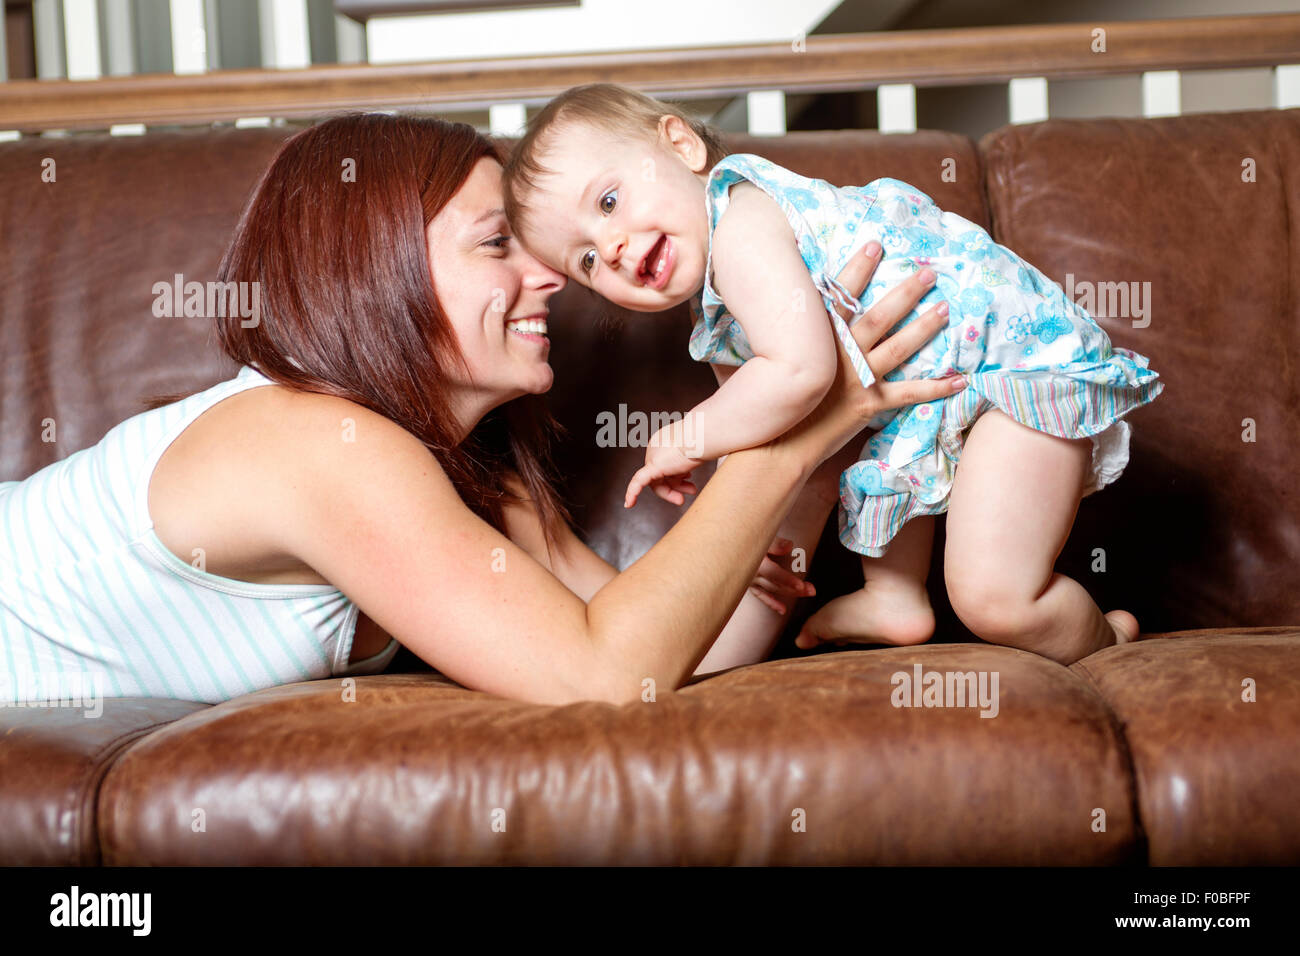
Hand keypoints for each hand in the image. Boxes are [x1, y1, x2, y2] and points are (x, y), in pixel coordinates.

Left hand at [624, 427, 702, 507]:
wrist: (703, 435)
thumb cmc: (704, 441)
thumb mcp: (693, 453)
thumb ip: (686, 461)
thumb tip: (686, 471)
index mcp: (663, 442)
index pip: (665, 465)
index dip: (677, 475)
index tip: (690, 479)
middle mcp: (655, 448)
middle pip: (661, 474)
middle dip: (676, 485)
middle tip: (691, 491)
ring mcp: (653, 456)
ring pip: (656, 481)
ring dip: (670, 493)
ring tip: (682, 500)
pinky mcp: (652, 466)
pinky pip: (638, 482)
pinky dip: (633, 493)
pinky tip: (629, 504)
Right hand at [747, 536, 816, 614]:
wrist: (725, 542)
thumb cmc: (743, 536)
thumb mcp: (759, 535)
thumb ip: (774, 543)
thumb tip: (790, 546)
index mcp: (755, 563)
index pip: (774, 574)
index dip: (787, 580)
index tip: (800, 586)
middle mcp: (751, 574)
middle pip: (776, 584)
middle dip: (795, 589)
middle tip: (812, 591)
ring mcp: (749, 580)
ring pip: (772, 590)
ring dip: (790, 593)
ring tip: (808, 593)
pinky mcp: (747, 583)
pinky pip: (760, 595)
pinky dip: (771, 602)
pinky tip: (782, 610)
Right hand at [772, 243, 962, 471]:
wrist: (777, 445)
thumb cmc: (768, 408)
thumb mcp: (761, 366)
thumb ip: (767, 343)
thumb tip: (751, 323)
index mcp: (818, 339)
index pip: (841, 295)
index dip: (858, 268)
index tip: (875, 245)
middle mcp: (843, 353)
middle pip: (880, 315)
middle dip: (906, 292)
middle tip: (929, 272)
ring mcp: (859, 378)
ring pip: (899, 347)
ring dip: (924, 327)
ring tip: (944, 309)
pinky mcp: (871, 404)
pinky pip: (909, 394)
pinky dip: (936, 388)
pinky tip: (960, 379)